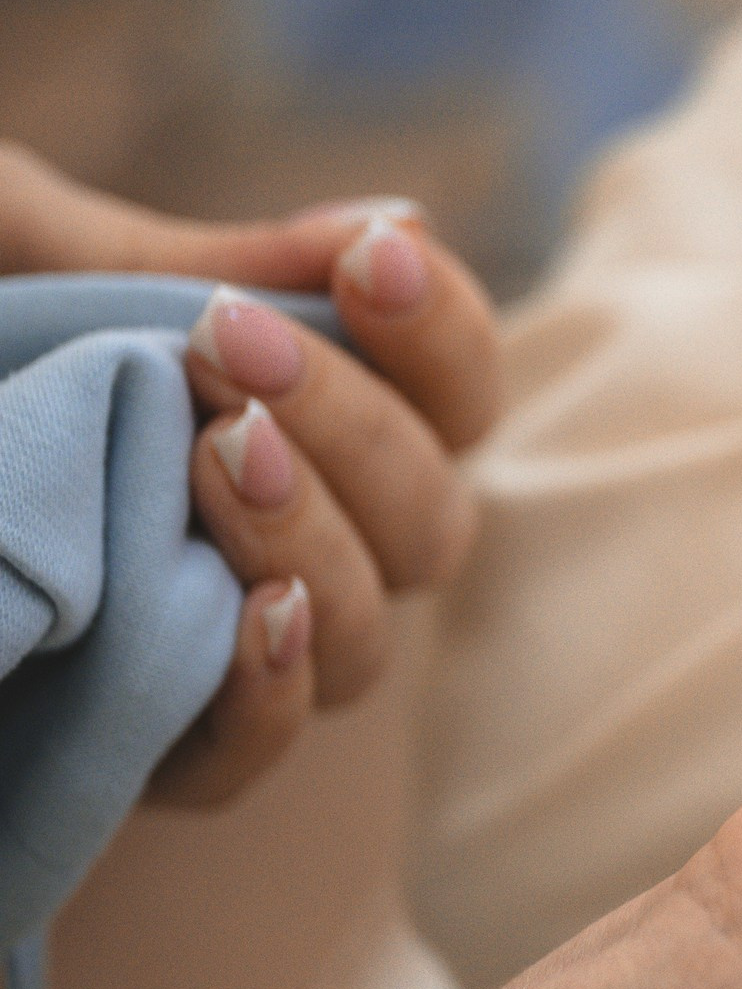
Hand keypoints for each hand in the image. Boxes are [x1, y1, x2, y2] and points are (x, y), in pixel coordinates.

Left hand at [0, 144, 501, 803]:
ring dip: (314, 542)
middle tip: (224, 342)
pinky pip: (246, 760)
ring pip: (364, 638)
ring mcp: (206, 645)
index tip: (368, 250)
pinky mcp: (119, 743)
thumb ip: (200, 256)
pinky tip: (248, 617)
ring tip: (212, 451)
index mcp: (289, 414)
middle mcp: (277, 538)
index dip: (444, 332)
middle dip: (358, 426)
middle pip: (430, 523)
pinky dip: (269, 696)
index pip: (452, 397)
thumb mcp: (26, 243)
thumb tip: (392, 227)